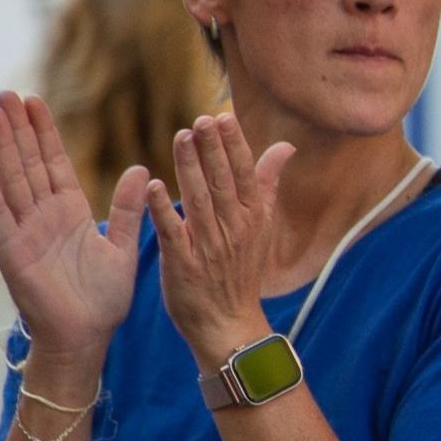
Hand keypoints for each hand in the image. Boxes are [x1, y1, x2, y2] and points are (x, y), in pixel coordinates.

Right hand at [0, 91, 152, 366]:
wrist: (85, 337)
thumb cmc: (103, 300)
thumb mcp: (122, 248)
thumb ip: (127, 209)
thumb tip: (140, 168)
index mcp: (70, 212)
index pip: (55, 163)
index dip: (45, 133)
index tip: (36, 101)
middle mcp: (43, 216)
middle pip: (28, 163)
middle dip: (18, 128)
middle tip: (7, 93)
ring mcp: (24, 230)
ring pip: (11, 179)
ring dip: (2, 146)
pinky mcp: (11, 250)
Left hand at [148, 112, 295, 365]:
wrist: (229, 322)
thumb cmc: (242, 271)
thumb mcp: (263, 226)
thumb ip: (269, 183)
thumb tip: (286, 147)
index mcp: (254, 217)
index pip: (245, 174)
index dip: (233, 145)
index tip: (222, 117)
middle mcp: (235, 229)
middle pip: (222, 181)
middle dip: (212, 149)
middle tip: (200, 119)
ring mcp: (210, 246)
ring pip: (199, 200)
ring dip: (189, 168)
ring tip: (179, 137)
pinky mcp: (184, 264)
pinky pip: (174, 232)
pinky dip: (164, 210)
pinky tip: (154, 185)